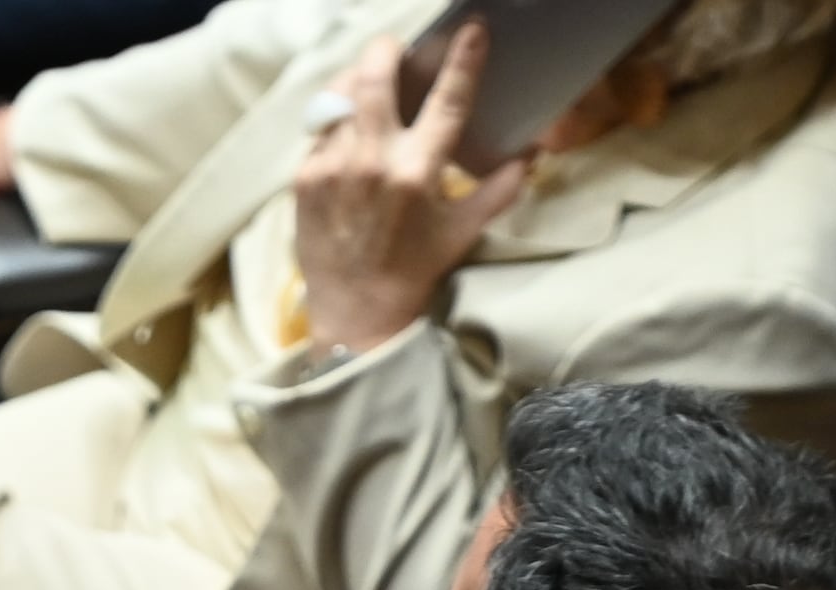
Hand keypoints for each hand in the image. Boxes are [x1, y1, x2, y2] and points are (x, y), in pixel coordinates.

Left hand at [289, 28, 535, 360]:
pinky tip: (347, 129)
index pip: (446, 100)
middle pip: (376, 75)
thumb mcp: (462, 232)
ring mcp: (333, 165)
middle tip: (395, 51)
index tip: (471, 30)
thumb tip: (531, 157)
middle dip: (387, 50)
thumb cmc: (412, 272)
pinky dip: (337, 120)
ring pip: (341, 93)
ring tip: (369, 81)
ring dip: (358, 78)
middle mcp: (372, 161)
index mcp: (417, 173)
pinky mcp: (305, 176)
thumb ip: (499, 190)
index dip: (462, 60)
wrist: (355, 312)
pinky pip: (321, 128)